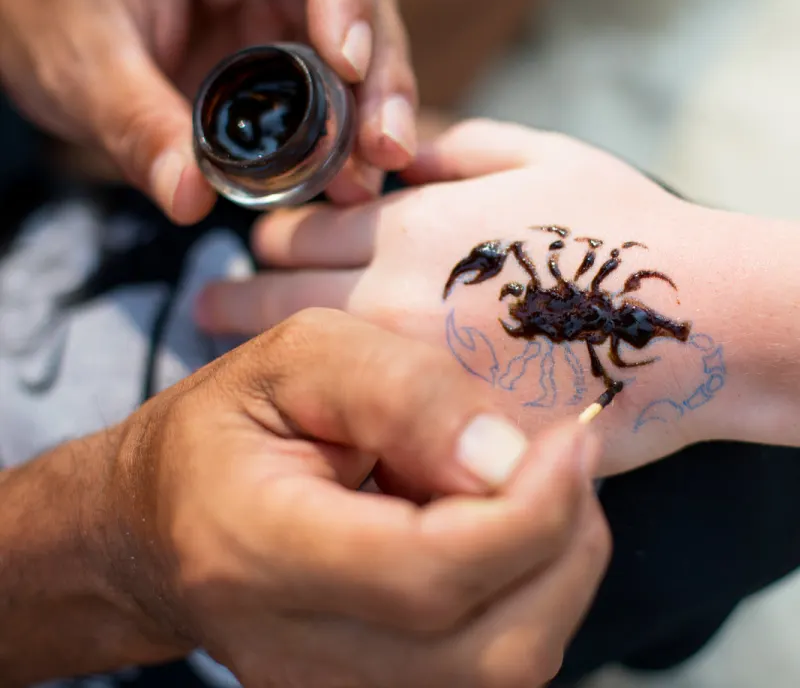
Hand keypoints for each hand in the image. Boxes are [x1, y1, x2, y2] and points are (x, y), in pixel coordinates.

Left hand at [0, 0, 415, 223]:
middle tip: (383, 147)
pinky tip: (348, 184)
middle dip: (381, 75)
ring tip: (364, 181)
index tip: (348, 64)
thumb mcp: (84, 68)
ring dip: (374, 116)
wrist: (46, 25)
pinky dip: (347, 140)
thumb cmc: (57, 15)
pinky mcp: (285, 63)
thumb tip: (191, 198)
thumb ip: (136, 127)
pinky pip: (334, 95)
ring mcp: (282, 16)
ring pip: (363, 50)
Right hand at [105, 309, 607, 687]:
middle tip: (565, 456)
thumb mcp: (300, 357)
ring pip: (505, 670)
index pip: (426, 578)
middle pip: (491, 652)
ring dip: (554, 568)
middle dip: (564, 544)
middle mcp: (295, 654)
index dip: (529, 512)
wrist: (157, 525)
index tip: (573, 439)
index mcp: (257, 550)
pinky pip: (489, 667)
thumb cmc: (228, 425)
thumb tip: (505, 457)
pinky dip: (526, 594)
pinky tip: (499, 530)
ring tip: (527, 485)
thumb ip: (399, 392)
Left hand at [196, 119, 732, 474]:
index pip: (290, 230)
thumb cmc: (621, 232)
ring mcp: (407, 374)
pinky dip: (325, 407)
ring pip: (292, 359)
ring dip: (259, 347)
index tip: (260, 245)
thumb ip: (452, 144)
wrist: (689, 325)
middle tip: (209, 304)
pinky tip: (318, 405)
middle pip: (268, 295)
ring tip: (237, 349)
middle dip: (234, 294)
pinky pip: (352, 423)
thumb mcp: (537, 156)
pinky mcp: (436, 434)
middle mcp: (390, 297)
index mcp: (407, 228)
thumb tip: (399, 147)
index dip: (270, 235)